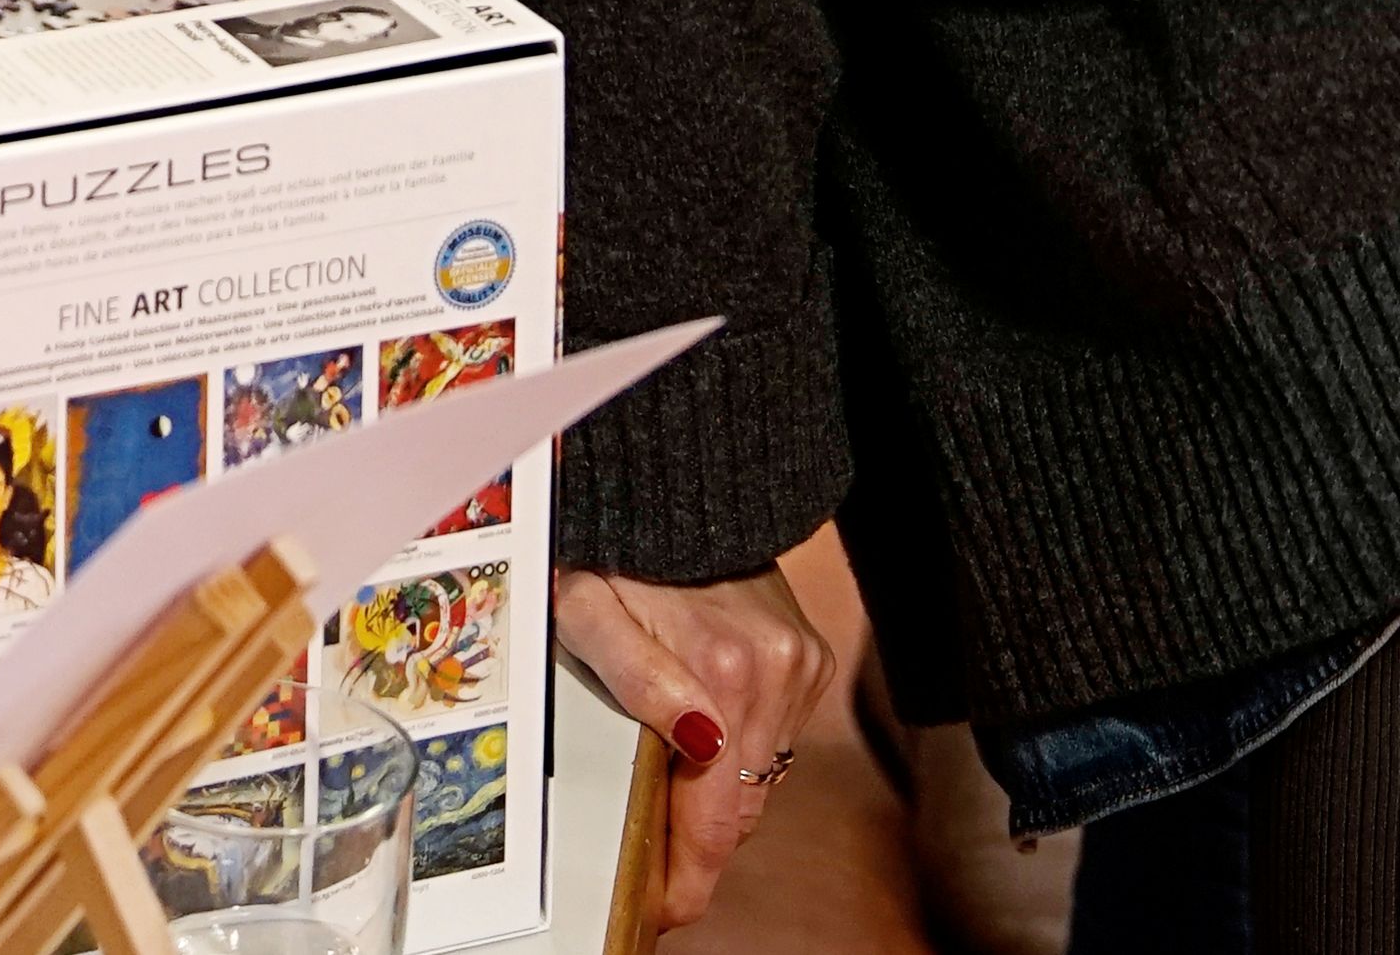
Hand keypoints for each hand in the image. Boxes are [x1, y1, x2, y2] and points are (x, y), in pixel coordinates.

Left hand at [553, 558, 841, 929]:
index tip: (667, 908)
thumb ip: (638, 680)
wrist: (675, 491)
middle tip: (659, 866)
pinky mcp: (811, 658)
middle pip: (743, 806)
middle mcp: (772, 672)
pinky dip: (742, 744)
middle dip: (700, 840)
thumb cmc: (615, 552)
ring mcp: (799, 667)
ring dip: (720, 789)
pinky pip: (777, 735)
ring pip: (761, 774)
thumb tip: (698, 745)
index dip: (691, 875)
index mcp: (720, 669)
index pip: (718, 816)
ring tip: (671, 781)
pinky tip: (706, 724)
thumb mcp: (588, 610)